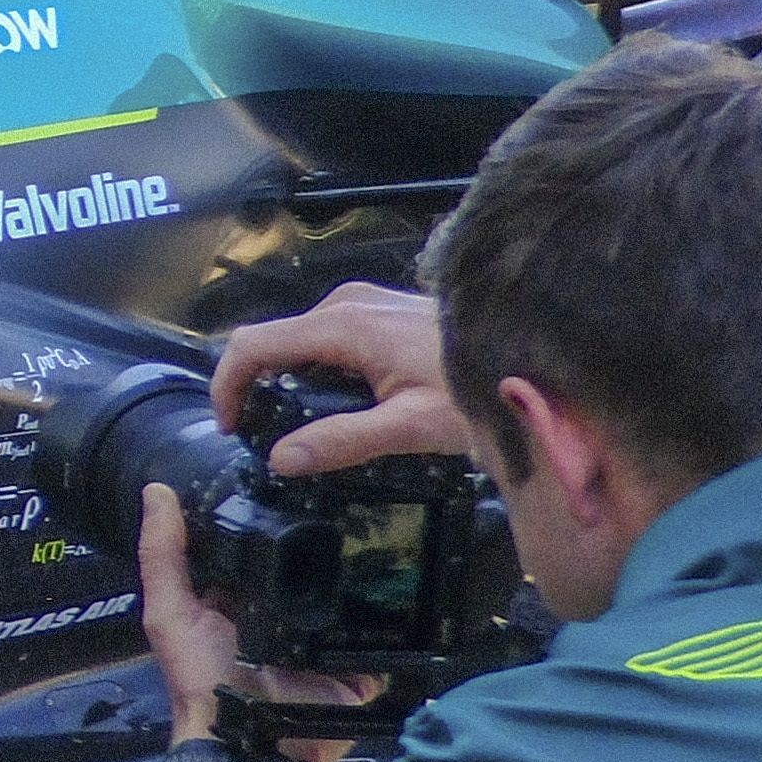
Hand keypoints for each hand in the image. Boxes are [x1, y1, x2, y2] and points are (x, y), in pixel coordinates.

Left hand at [137, 487, 385, 757]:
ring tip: (395, 529)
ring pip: (350, 599)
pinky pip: (382, 639)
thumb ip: (163, 555)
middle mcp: (283, 617)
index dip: (273, 516)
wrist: (251, 745)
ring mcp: (323, 644)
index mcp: (241, 601)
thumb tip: (157, 490)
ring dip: (367, 574)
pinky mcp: (357, 668)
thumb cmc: (203, 678)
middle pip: (310, 570)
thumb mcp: (171, 613)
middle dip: (330, 541)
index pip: (261, 548)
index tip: (298, 470)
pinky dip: (395, 619)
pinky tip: (413, 580)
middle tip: (358, 495)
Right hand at [211, 284, 478, 475]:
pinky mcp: (381, 310)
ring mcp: (364, 302)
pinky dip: (317, 371)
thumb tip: (279, 459)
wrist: (533, 354)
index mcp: (342, 324)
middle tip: (265, 437)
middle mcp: (345, 303)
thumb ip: (341, 441)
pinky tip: (343, 404)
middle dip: (258, 386)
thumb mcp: (408, 426)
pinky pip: (327, 338)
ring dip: (289, 381)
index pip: (252, 345)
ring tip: (305, 427)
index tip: (231, 429)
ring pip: (300, 340)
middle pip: (272, 340)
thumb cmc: (475, 389)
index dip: (227, 386)